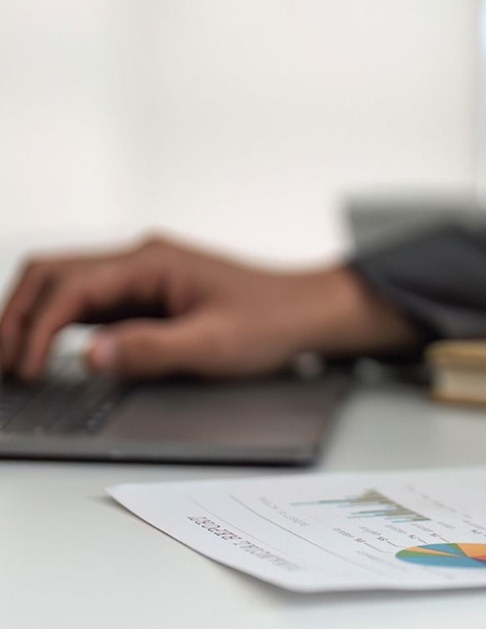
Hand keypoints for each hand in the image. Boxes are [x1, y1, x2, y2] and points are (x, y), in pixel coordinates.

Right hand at [0, 235, 417, 380]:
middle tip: (3, 363)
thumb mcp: (215, 345)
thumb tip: (91, 355)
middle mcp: (139, 260)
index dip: (36, 329)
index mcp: (151, 261)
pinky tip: (47, 352)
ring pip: (63, 286)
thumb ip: (152, 350)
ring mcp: (141, 276)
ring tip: (12, 360)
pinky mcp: (147, 295)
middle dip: (16, 316)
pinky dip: (59, 325)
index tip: (24, 368)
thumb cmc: (274, 321)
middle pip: (50, 275)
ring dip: (32, 318)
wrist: (311, 313)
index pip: (69, 287)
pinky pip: (88, 303)